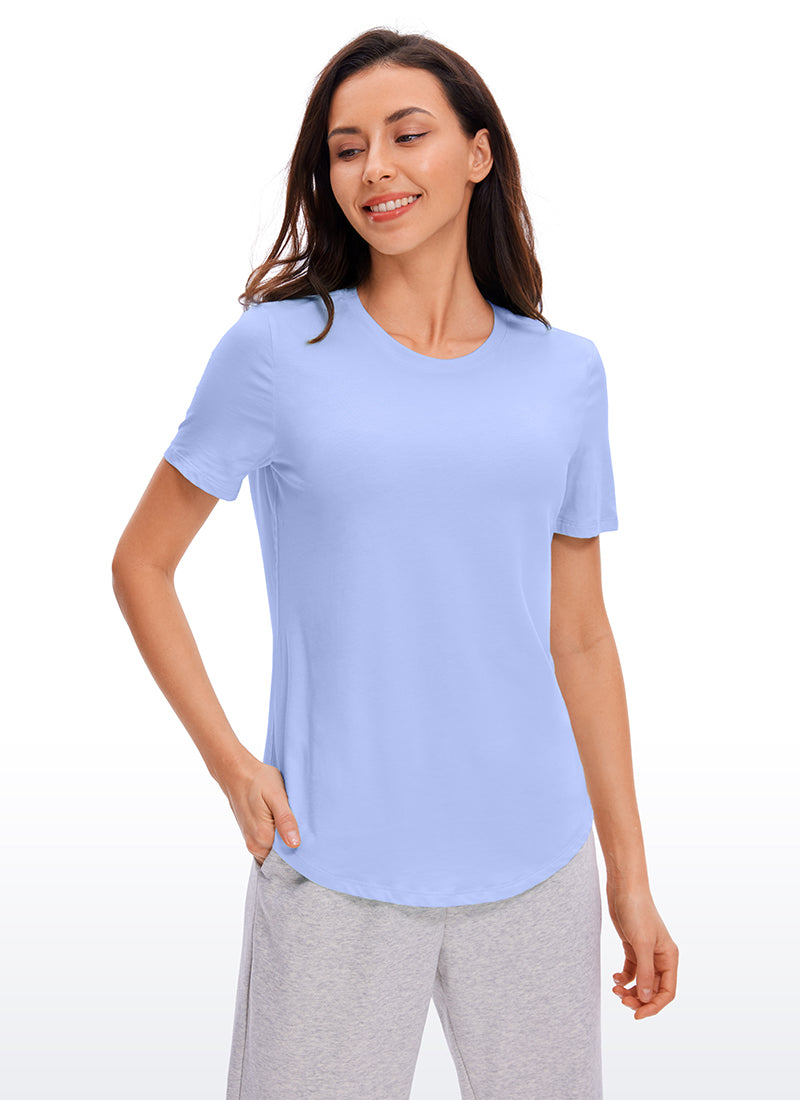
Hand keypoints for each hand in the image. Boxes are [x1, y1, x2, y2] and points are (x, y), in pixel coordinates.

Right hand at [218, 753, 301, 865]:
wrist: (236, 772)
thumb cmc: (258, 780)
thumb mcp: (277, 796)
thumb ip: (285, 821)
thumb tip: (294, 844)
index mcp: (263, 836)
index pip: (287, 858)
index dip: (300, 852)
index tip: (310, 840)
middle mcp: (254, 844)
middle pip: (280, 857)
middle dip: (293, 848)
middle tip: (305, 829)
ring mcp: (251, 841)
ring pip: (274, 852)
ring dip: (284, 843)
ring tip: (293, 824)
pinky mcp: (250, 835)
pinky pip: (267, 846)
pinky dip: (276, 840)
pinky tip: (282, 824)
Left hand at [606, 881, 677, 1018]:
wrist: (624, 888)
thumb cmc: (637, 911)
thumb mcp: (642, 944)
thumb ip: (646, 973)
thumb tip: (647, 1000)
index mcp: (670, 957)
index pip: (667, 992)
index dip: (654, 1007)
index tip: (637, 1015)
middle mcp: (660, 957)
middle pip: (654, 990)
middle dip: (640, 999)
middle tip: (622, 1000)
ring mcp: (646, 952)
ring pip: (642, 982)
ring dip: (630, 990)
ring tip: (615, 990)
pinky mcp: (633, 946)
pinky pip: (632, 971)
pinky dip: (624, 978)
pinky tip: (615, 977)